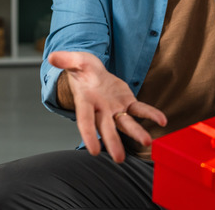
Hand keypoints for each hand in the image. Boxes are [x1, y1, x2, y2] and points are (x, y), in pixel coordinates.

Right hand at [48, 51, 166, 162]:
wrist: (93, 74)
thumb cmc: (83, 70)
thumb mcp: (75, 61)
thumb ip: (66, 60)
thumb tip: (51, 57)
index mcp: (86, 102)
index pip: (85, 122)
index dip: (88, 136)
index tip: (93, 151)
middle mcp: (100, 110)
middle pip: (106, 129)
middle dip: (113, 143)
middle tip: (120, 159)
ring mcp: (115, 108)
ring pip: (125, 124)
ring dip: (136, 133)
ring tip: (148, 142)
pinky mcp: (128, 102)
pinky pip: (140, 110)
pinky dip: (151, 115)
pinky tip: (162, 121)